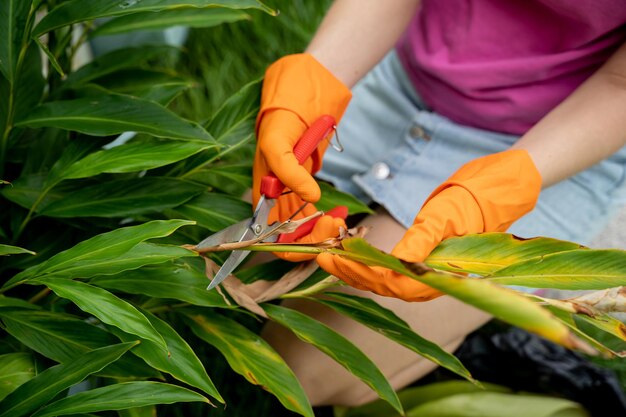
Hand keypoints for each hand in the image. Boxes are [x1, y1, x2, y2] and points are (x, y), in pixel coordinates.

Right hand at [253, 54, 351, 259]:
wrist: (304, 89)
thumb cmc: (282, 114)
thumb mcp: (277, 141)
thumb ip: (288, 171)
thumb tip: (312, 196)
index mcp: (261, 192)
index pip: (271, 237)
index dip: (294, 245)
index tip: (319, 232)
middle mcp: (275, 197)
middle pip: (291, 237)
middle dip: (315, 238)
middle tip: (336, 225)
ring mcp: (291, 192)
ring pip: (305, 229)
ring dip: (324, 231)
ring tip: (341, 219)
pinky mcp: (306, 185)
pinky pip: (314, 213)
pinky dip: (329, 218)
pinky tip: (341, 213)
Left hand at [317, 150, 541, 300]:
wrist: (490, 195)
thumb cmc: (470, 204)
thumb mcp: (443, 218)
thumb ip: (422, 241)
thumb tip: (400, 263)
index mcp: (436, 276)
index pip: (391, 282)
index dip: (360, 272)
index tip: (335, 257)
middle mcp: (428, 282)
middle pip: (381, 285)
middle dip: (349, 271)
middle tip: (321, 256)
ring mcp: (423, 275)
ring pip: (381, 280)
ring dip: (354, 268)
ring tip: (329, 254)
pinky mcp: (419, 264)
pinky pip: (387, 270)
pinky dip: (366, 263)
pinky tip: (350, 255)